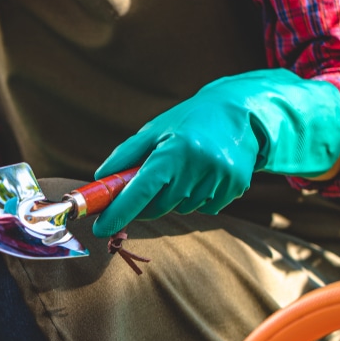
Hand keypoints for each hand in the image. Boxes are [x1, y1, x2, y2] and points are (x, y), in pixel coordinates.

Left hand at [92, 69, 339, 236]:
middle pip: (158, 206)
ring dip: (174, 198)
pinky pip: (205, 208)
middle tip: (147, 185)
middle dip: (146, 203)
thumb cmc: (188, 120)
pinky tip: (203, 175)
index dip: (118, 212)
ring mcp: (220, 179)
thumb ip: (126, 155)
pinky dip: (196, 198)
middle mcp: (198, 166)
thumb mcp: (155, 129)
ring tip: (185, 169)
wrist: (239, 112)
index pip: (141, 190)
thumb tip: (100, 179)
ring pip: (181, 208)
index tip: (100, 229)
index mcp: (174, 150)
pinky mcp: (236, 187)